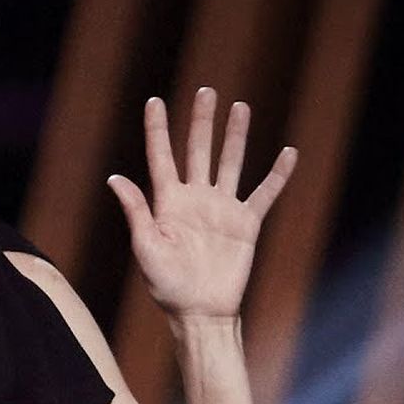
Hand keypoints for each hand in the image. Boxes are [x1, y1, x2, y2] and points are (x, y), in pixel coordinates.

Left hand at [106, 87, 296, 320]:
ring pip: (230, 163)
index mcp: (168, 202)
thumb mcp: (146, 247)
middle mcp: (195, 198)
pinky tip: (289, 153)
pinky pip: (265, 193)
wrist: (200, 312)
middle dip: (201, 121)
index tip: (154, 100)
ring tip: (240, 107)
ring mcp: (222, 209)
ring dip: (235, 136)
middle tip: (206, 91)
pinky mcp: (246, 224)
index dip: (157, 129)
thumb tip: (115, 177)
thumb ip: (136, 211)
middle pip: (198, 150)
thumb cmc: (166, 285)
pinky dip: (278, 174)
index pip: (161, 156)